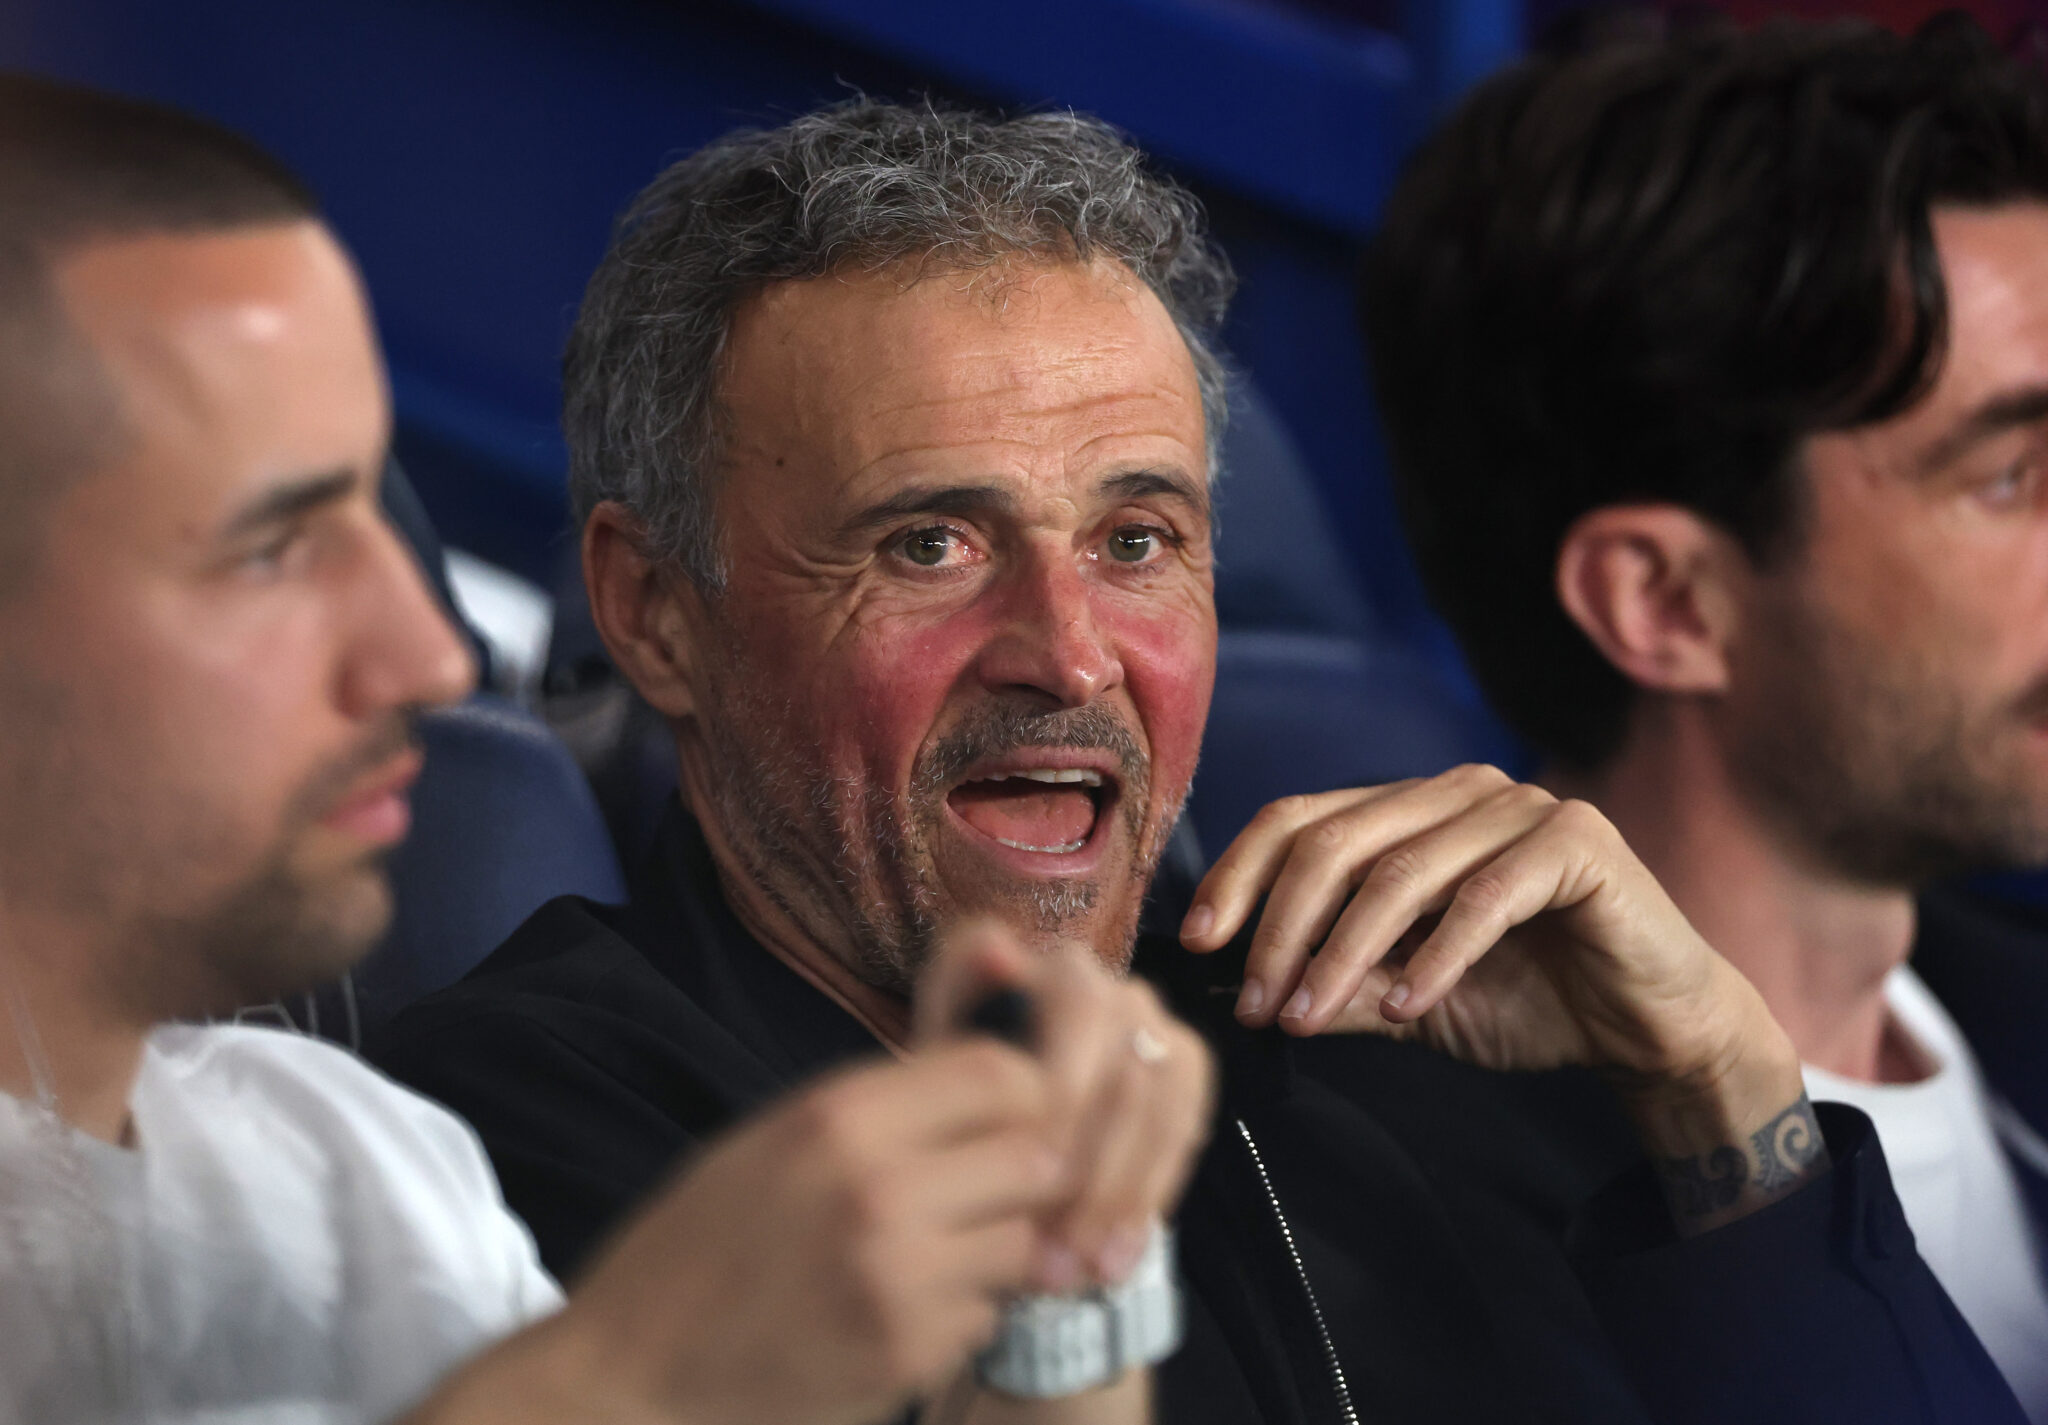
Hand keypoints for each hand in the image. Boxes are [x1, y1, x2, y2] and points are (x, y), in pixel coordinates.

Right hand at [415, 1041, 1069, 1424]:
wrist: (635, 1369)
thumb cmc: (703, 1243)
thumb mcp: (778, 1138)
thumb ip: (884, 1106)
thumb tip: (1001, 1076)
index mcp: (838, 1118)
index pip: (1000, 1074)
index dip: (1018, 1094)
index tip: (1003, 1118)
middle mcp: (877, 1191)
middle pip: (1033, 1156)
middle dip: (1017, 1175)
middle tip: (976, 1193)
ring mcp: (898, 1281)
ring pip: (1018, 1243)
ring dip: (990, 1250)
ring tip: (926, 1256)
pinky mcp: (907, 1356)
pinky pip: (984, 1316)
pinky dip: (956, 1316)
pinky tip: (895, 1313)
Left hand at [917, 922, 1214, 1289]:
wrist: (989, 1135)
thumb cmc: (955, 1099)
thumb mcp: (934, 1056)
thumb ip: (954, 1000)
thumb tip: (997, 950)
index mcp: (1053, 968)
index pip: (1077, 1011)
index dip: (1062, 1089)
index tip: (1030, 1167)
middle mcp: (1113, 986)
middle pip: (1125, 1066)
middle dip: (1093, 1163)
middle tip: (1057, 1240)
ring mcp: (1156, 1027)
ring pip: (1160, 1108)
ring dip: (1122, 1194)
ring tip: (1083, 1266)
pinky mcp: (1186, 1072)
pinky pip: (1183, 1132)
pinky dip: (1147, 1201)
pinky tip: (1114, 1260)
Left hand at [1180, 766, 1823, 1232]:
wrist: (1653, 1027)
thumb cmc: (1530, 1002)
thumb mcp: (1409, 1001)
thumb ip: (1339, 986)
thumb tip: (1250, 994)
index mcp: (1408, 812)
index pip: (1297, 820)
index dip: (1239, 876)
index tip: (1199, 944)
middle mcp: (1456, 792)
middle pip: (1333, 843)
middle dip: (1280, 928)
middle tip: (1257, 1004)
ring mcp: (1518, 807)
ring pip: (1399, 873)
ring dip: (1343, 953)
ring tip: (1310, 1017)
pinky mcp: (1576, 841)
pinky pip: (1483, 897)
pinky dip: (1435, 957)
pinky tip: (1408, 1007)